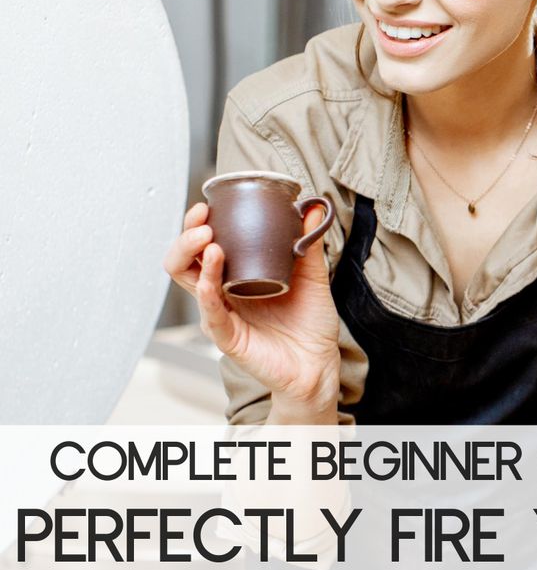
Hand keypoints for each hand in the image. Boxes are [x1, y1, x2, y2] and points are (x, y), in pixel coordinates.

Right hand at [163, 201, 340, 414]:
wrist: (319, 364)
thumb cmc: (310, 324)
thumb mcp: (312, 276)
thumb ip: (309, 243)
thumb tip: (315, 207)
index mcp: (235, 276)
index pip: (202, 246)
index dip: (197, 224)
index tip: (207, 205)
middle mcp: (222, 293)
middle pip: (184, 261)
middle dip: (186, 236)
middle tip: (204, 221)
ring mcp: (221, 315)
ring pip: (189, 282)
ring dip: (192, 256)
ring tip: (208, 240)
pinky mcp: (228, 337)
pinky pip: (211, 313)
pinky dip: (207, 290)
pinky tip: (212, 272)